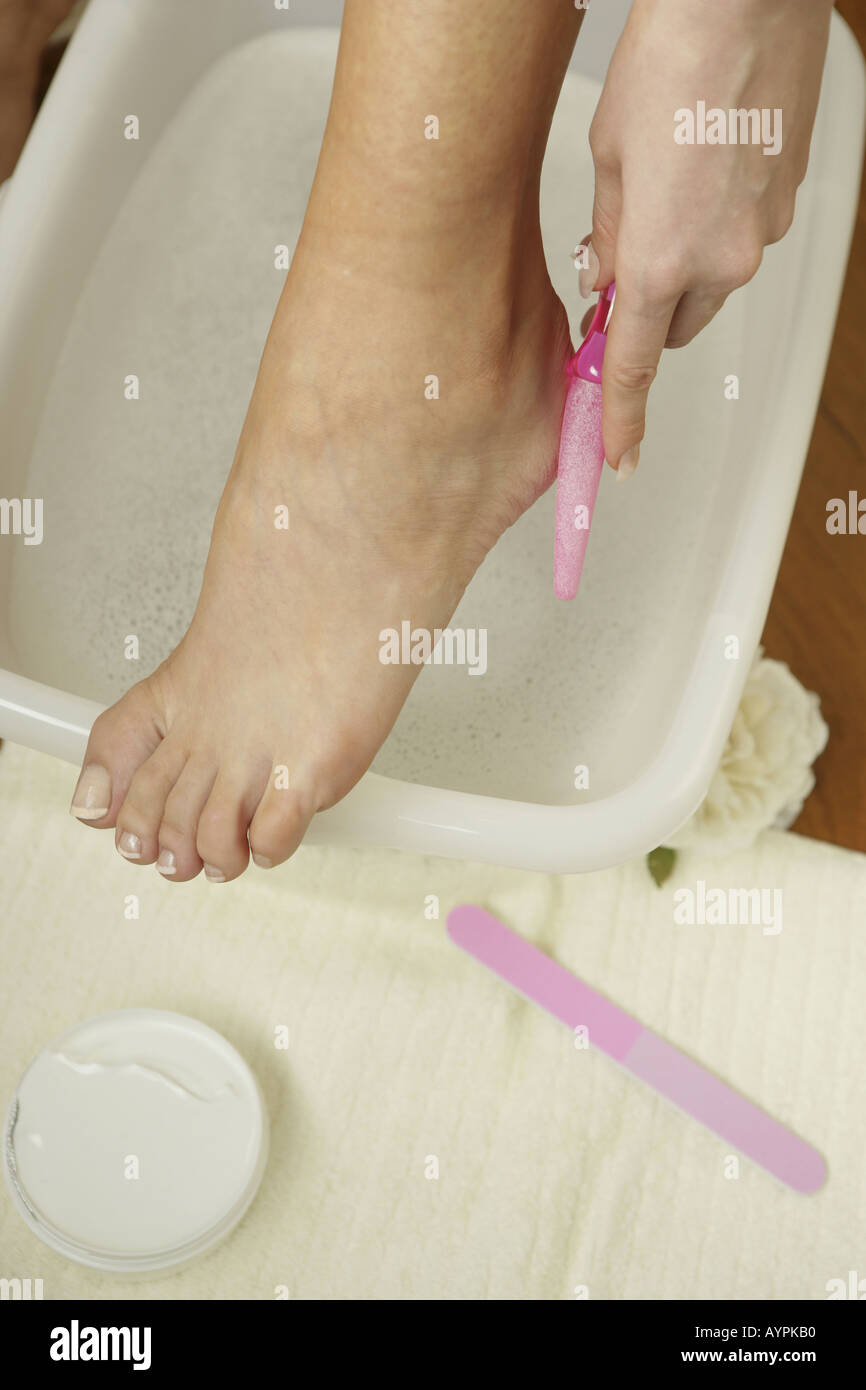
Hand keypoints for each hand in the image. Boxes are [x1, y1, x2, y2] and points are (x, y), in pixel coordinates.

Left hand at [580, 0, 833, 474]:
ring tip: (667, 188)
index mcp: (663, 259)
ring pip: (711, 284)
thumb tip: (608, 277)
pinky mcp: (788, 201)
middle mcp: (722, 260)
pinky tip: (703, 167)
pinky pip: (742, 239)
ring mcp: (763, 233)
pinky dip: (717, 224)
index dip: (622, 418)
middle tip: (620, 267)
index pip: (633, 367)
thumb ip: (608, 234)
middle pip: (674, 329)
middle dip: (644, 313)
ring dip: (683, 263)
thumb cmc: (671, 60)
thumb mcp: (607, 157)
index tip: (615, 453)